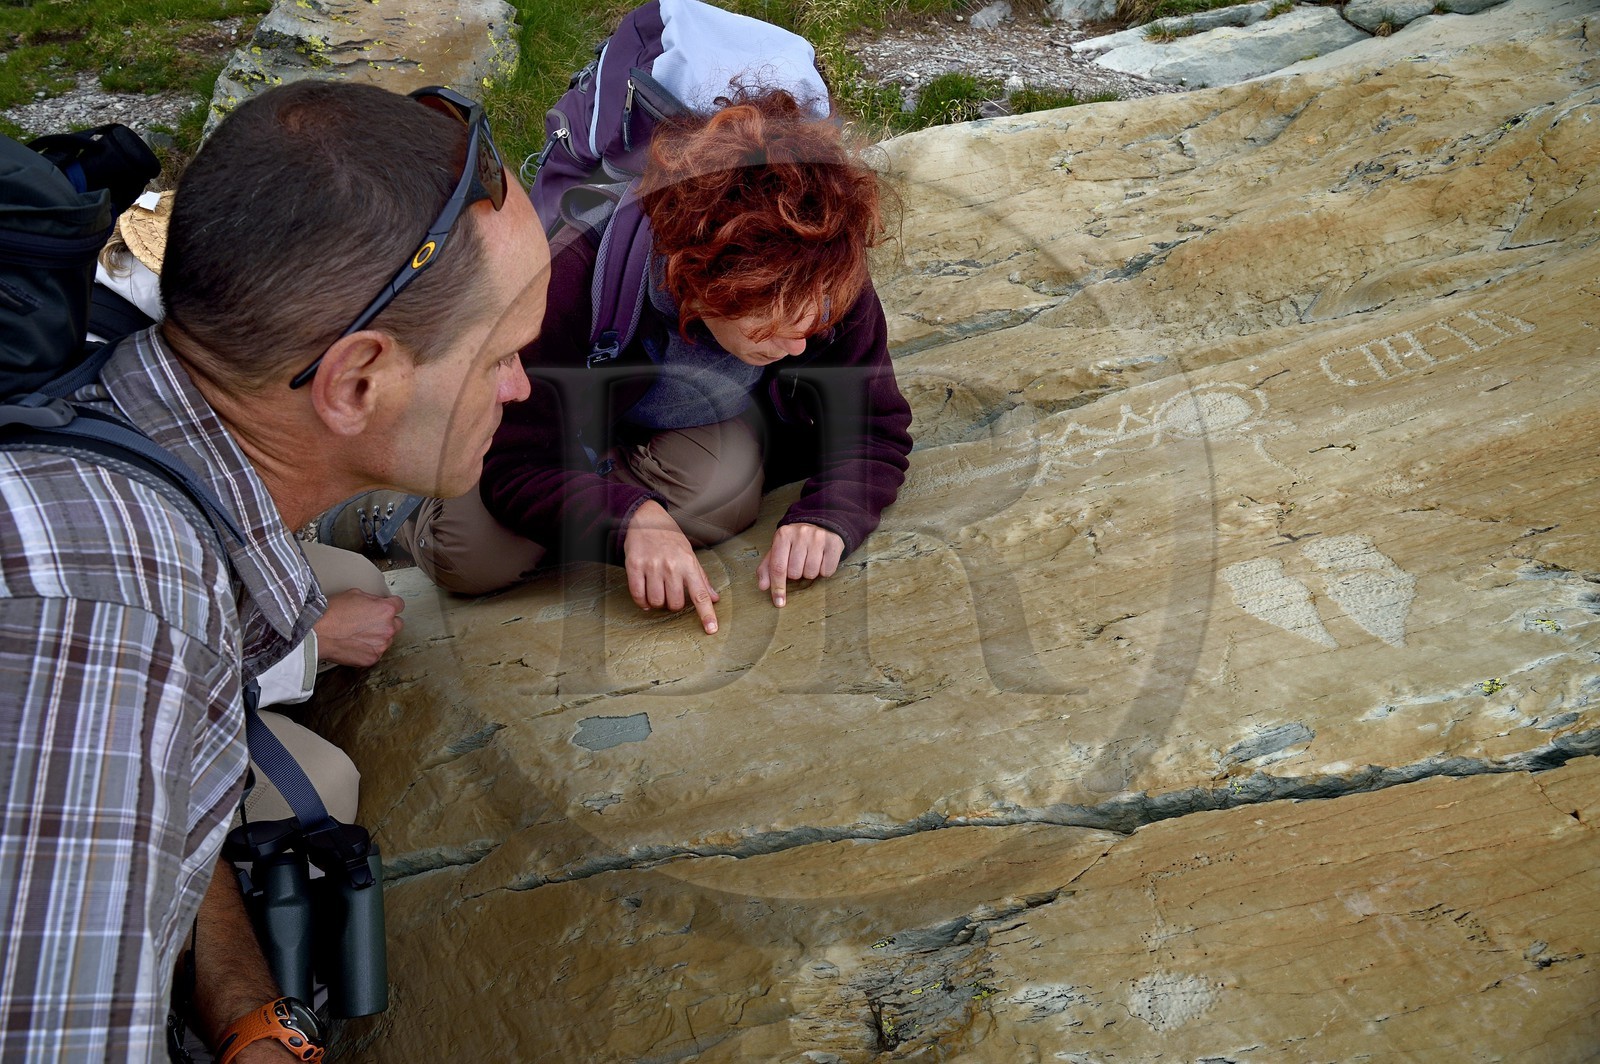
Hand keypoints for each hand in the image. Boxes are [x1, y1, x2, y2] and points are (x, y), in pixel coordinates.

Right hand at [312, 588, 403, 666]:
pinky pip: (376, 652)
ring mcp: (381, 645)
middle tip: (371, 622)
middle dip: (387, 622)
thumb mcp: (354, 594)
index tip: (386, 608)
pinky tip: (355, 644)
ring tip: (359, 634)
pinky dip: (368, 649)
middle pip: (397, 624)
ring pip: (387, 640)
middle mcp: (387, 628)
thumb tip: (377, 603)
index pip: (399, 605)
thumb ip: (372, 599)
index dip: (391, 605)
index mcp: (386, 610)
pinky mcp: (372, 658)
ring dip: (378, 637)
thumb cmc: (331, 613)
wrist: (317, 633)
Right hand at [623, 500, 719, 633]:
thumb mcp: (690, 555)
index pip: (700, 594)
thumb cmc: (671, 539)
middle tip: (670, 592)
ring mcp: (652, 566)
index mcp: (688, 564)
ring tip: (657, 591)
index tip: (711, 630)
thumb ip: (701, 578)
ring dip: (657, 602)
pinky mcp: (634, 566)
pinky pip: (638, 595)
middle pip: (675, 604)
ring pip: (656, 602)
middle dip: (673, 604)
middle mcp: (671, 566)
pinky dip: (642, 601)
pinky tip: (645, 596)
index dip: (706, 614)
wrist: (646, 519)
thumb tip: (714, 598)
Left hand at [757, 523, 844, 606]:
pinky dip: (824, 571)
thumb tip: (763, 586)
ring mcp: (818, 537)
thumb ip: (767, 568)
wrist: (819, 525)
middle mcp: (800, 533)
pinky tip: (822, 560)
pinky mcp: (834, 543)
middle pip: (795, 573)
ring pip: (811, 573)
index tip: (779, 602)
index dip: (777, 587)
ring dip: (810, 573)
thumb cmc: (795, 543)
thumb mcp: (778, 551)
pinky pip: (827, 571)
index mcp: (783, 535)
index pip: (778, 567)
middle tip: (799, 563)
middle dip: (797, 574)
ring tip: (810, 561)